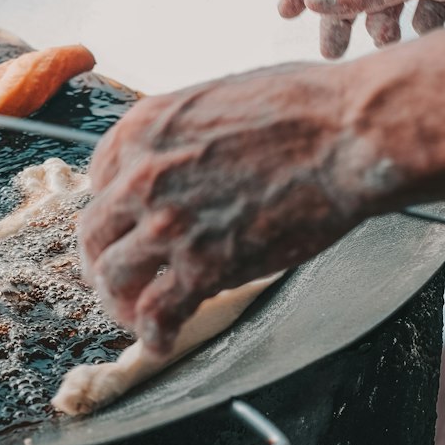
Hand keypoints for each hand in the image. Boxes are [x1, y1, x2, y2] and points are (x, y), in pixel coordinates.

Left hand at [79, 63, 379, 354]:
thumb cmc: (304, 108)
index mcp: (144, 130)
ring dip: (120, 303)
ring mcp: (168, 225)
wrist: (349, 134)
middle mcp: (142, 177)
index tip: (124, 225)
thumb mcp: (217, 100)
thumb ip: (184, 137)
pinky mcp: (202, 267)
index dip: (113, 210)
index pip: (99, 179)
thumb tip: (186, 162)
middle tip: (115, 277)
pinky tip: (161, 343)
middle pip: (95, 233)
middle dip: (101, 261)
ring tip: (134, 317)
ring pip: (114, 278)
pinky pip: (158, 314)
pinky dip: (154, 336)